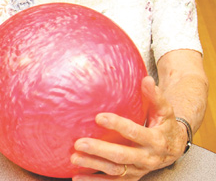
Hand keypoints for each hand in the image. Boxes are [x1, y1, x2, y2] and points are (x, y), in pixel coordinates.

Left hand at [70, 76, 186, 179]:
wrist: (174, 147)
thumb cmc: (165, 124)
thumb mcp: (164, 111)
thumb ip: (155, 96)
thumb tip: (146, 79)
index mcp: (155, 141)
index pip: (135, 133)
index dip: (117, 125)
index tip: (98, 117)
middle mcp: (147, 158)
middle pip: (121, 156)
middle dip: (99, 150)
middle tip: (79, 143)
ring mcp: (138, 170)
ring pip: (114, 170)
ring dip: (93, 165)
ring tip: (74, 158)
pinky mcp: (131, 176)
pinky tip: (77, 178)